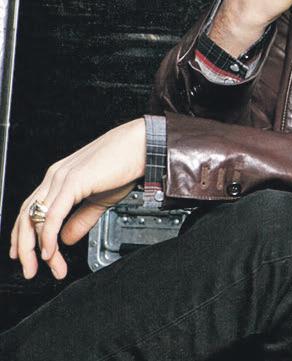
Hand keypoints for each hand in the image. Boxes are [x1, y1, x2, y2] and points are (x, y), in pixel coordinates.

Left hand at [9, 119, 145, 279]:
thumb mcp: (101, 199)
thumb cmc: (127, 164)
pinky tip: (50, 252)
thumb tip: (66, 238)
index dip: (25, 236)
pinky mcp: (72, 182)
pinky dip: (48, 237)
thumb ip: (82, 219)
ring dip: (36, 248)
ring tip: (42, 267)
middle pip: (25, 217)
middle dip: (25, 247)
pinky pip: (52, 215)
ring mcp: (61, 178)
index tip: (28, 256)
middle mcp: (55, 176)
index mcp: (59, 177)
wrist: (144, 146)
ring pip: (35, 218)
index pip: (31, 211)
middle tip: (29, 270)